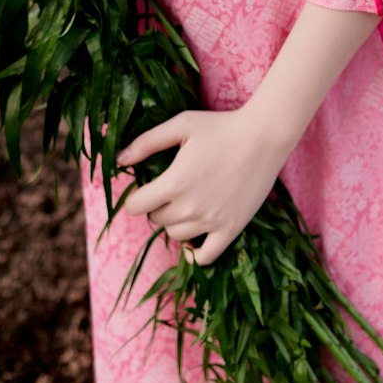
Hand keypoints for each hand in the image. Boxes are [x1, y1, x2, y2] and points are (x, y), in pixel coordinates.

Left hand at [116, 107, 292, 267]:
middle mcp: (190, 207)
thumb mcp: (180, 126)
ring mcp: (212, 222)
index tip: (142, 189)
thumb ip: (146, 143)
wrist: (263, 137)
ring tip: (184, 204)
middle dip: (156, 205)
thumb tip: (119, 160)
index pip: (136, 206)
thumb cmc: (219, 127)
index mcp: (174, 182)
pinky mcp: (231, 230)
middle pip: (156, 219)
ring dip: (173, 222)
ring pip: (176, 236)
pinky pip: (205, 257)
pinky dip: (194, 254)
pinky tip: (191, 243)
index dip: (134, 197)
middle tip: (168, 190)